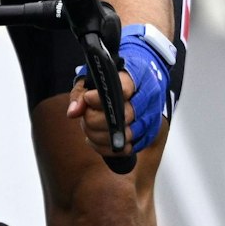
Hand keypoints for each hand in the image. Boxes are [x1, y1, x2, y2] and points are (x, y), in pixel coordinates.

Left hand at [68, 26, 172, 156]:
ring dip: (99, 136)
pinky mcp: (148, 134)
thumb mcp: (94, 77)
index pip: (123, 90)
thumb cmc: (114, 79)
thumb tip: (73, 112)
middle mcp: (149, 97)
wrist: (141, 81)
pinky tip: (97, 140)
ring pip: (125, 136)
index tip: (88, 98)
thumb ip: (81, 93)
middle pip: (124, 116)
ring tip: (89, 128)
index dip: (101, 98)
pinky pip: (126, 149)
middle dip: (96, 120)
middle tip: (86, 115)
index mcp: (137, 75)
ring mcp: (151, 117)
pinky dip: (106, 148)